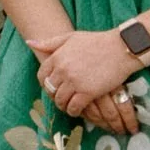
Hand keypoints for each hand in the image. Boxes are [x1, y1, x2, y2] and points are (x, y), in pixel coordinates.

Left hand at [28, 30, 142, 127]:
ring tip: (68, 107)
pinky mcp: (87, 92)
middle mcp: (62, 70)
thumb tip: (29, 42)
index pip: (42, 75)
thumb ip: (49, 43)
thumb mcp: (71, 37)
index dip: (45, 84)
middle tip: (61, 100)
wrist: (121, 48)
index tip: (52, 88)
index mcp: (57, 57)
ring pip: (60, 100)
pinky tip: (77, 111)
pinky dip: (73, 111)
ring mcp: (74, 81)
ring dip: (63, 105)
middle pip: (50, 89)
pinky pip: (74, 106)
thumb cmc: (97, 41)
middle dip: (54, 96)